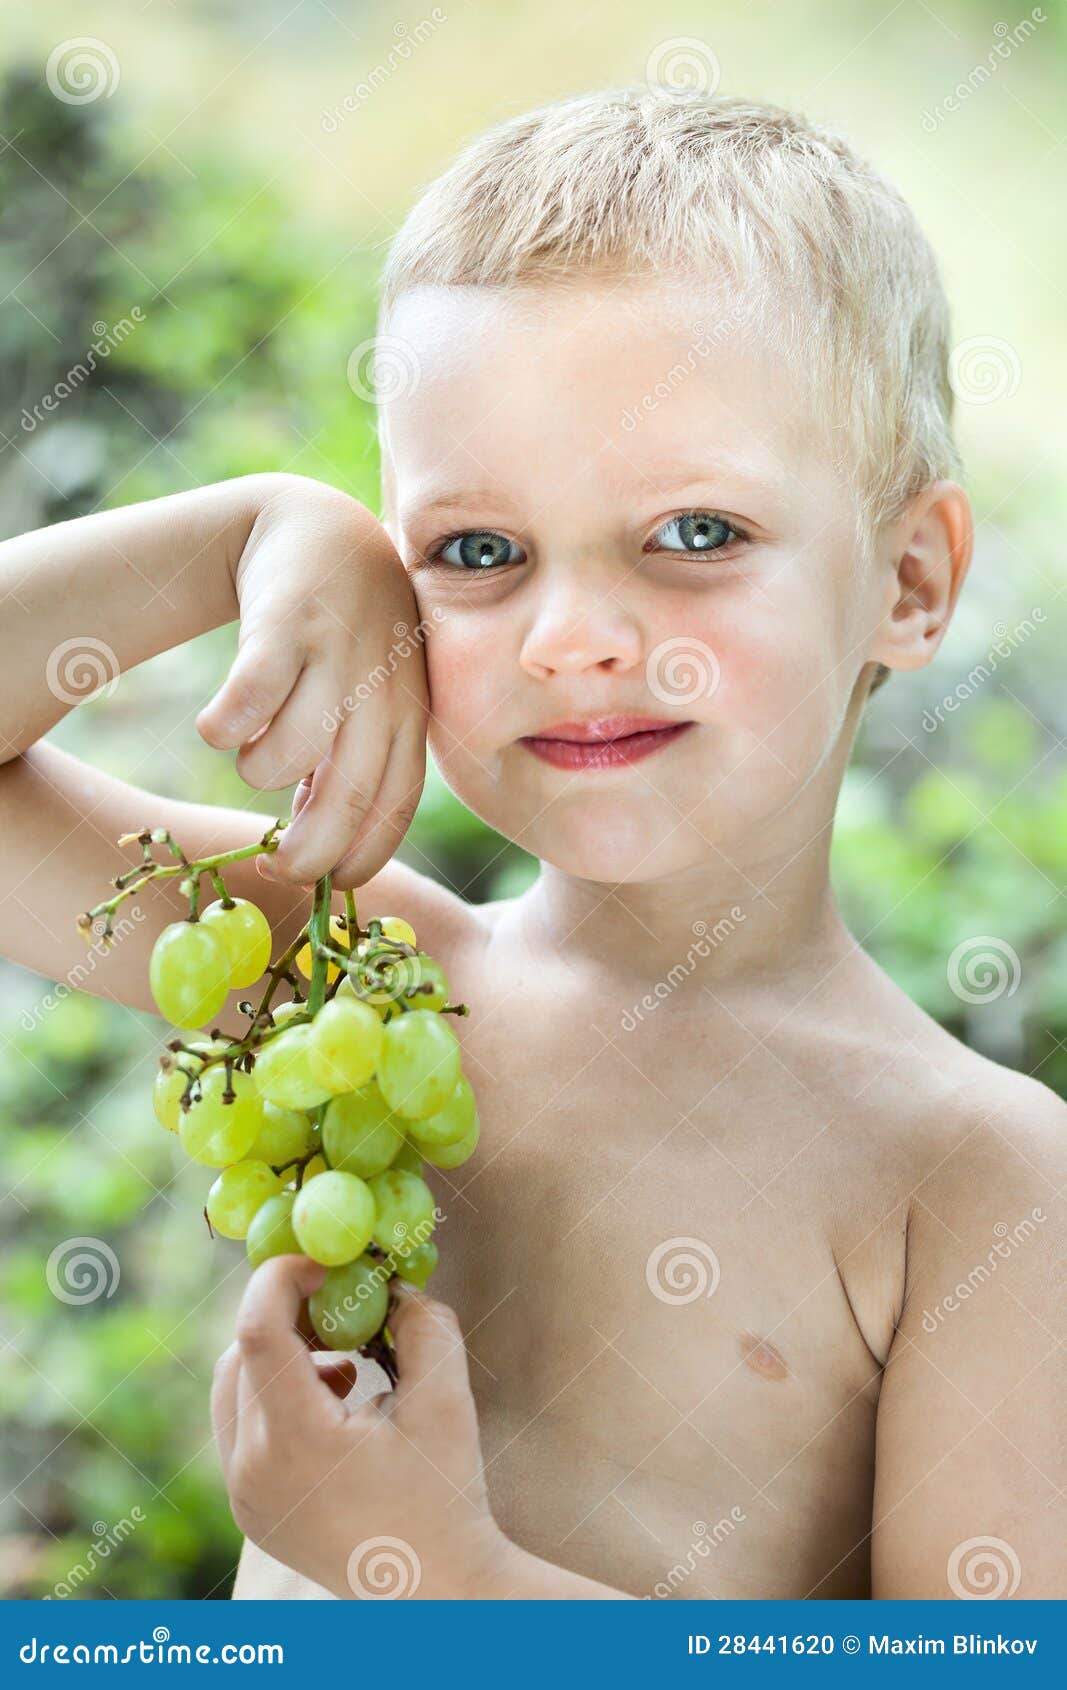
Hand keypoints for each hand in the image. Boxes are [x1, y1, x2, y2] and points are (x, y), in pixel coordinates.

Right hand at [196, 476, 426, 888]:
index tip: (324, 882)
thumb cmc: (346, 635)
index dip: (359, 857)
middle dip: (309, 852)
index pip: (396, 807)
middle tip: (276, 866)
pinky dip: (221, 728)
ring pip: (289, 754)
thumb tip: (316, 844)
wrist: (319, 530)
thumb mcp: (373, 695)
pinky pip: (244, 705)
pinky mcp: (282, 625)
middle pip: (348, 796)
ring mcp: (334, 654)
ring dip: (257, 771)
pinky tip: (217, 722)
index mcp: (409, 715)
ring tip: (250, 748)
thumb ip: (355, 761)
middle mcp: (381, 688)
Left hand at [211, 1256, 515, 1600]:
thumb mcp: (446, 1400)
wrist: (435, 1591)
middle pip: (240, 1355)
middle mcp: (252, 1470)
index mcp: (296, 1441)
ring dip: (279, 1357)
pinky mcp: (250, 1510)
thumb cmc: (445, 1496)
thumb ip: (423, 1325)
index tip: (323, 1264)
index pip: (257, 1331)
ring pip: (233, 1389)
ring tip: (344, 1367)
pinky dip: (275, 1397)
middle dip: (285, 1315)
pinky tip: (335, 1405)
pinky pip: (240, 1428)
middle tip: (338, 1304)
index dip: (282, 1279)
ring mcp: (244, 1495)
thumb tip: (393, 1287)